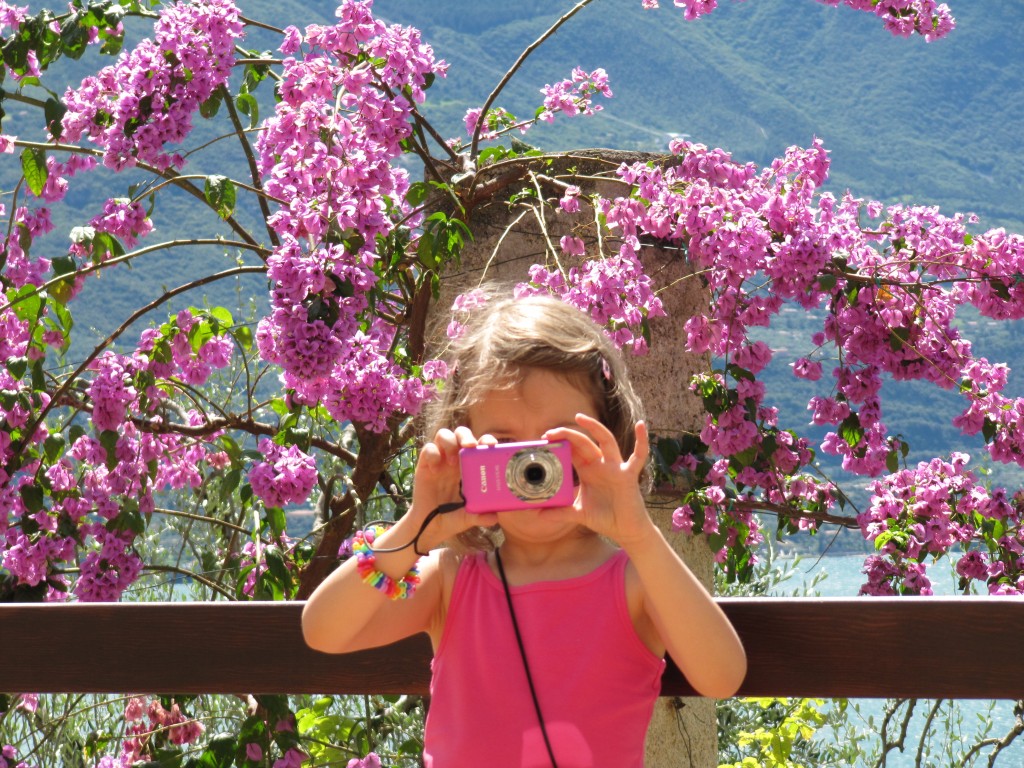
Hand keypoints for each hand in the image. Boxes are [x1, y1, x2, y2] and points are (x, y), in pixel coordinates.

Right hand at [409, 426, 497, 547]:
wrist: (432, 526)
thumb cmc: (454, 516)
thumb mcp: (468, 517)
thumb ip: (479, 516)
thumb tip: (494, 518)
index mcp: (472, 466)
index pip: (481, 444)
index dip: (486, 440)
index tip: (492, 445)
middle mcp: (457, 459)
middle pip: (462, 433)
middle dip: (467, 436)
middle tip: (471, 446)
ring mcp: (440, 460)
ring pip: (444, 435)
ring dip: (449, 442)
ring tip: (453, 461)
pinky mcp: (425, 465)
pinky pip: (428, 449)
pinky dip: (433, 454)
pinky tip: (435, 470)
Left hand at [542, 415, 656, 548]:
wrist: (624, 530)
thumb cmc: (604, 517)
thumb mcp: (577, 513)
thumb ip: (558, 513)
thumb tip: (537, 515)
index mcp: (588, 470)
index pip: (572, 450)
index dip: (559, 443)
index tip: (543, 440)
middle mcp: (601, 464)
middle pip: (584, 442)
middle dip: (567, 435)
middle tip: (549, 433)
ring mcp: (616, 467)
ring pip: (606, 441)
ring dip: (594, 428)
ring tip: (579, 417)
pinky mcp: (629, 475)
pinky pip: (638, 456)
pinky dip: (642, 441)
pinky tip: (641, 425)